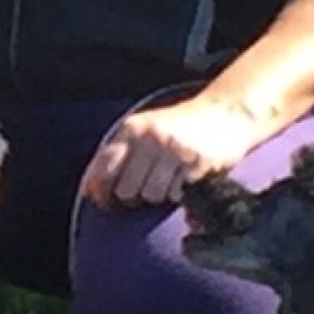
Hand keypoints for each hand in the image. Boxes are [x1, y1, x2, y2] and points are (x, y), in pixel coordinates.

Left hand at [79, 95, 276, 210]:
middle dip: (131, 199)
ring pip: (150, 196)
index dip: (99, 191)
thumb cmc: (181, 127)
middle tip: (143, 194)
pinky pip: (177, 195)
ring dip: (157, 198)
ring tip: (167, 185)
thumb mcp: (145, 130)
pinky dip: (179, 196)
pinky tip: (185, 183)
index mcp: (132, 128)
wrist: (228, 113)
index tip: (104, 201)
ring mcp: (175, 150)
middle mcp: (151, 137)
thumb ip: (117, 155)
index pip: (103, 167)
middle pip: (125, 189)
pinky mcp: (197, 163)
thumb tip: (86, 191)